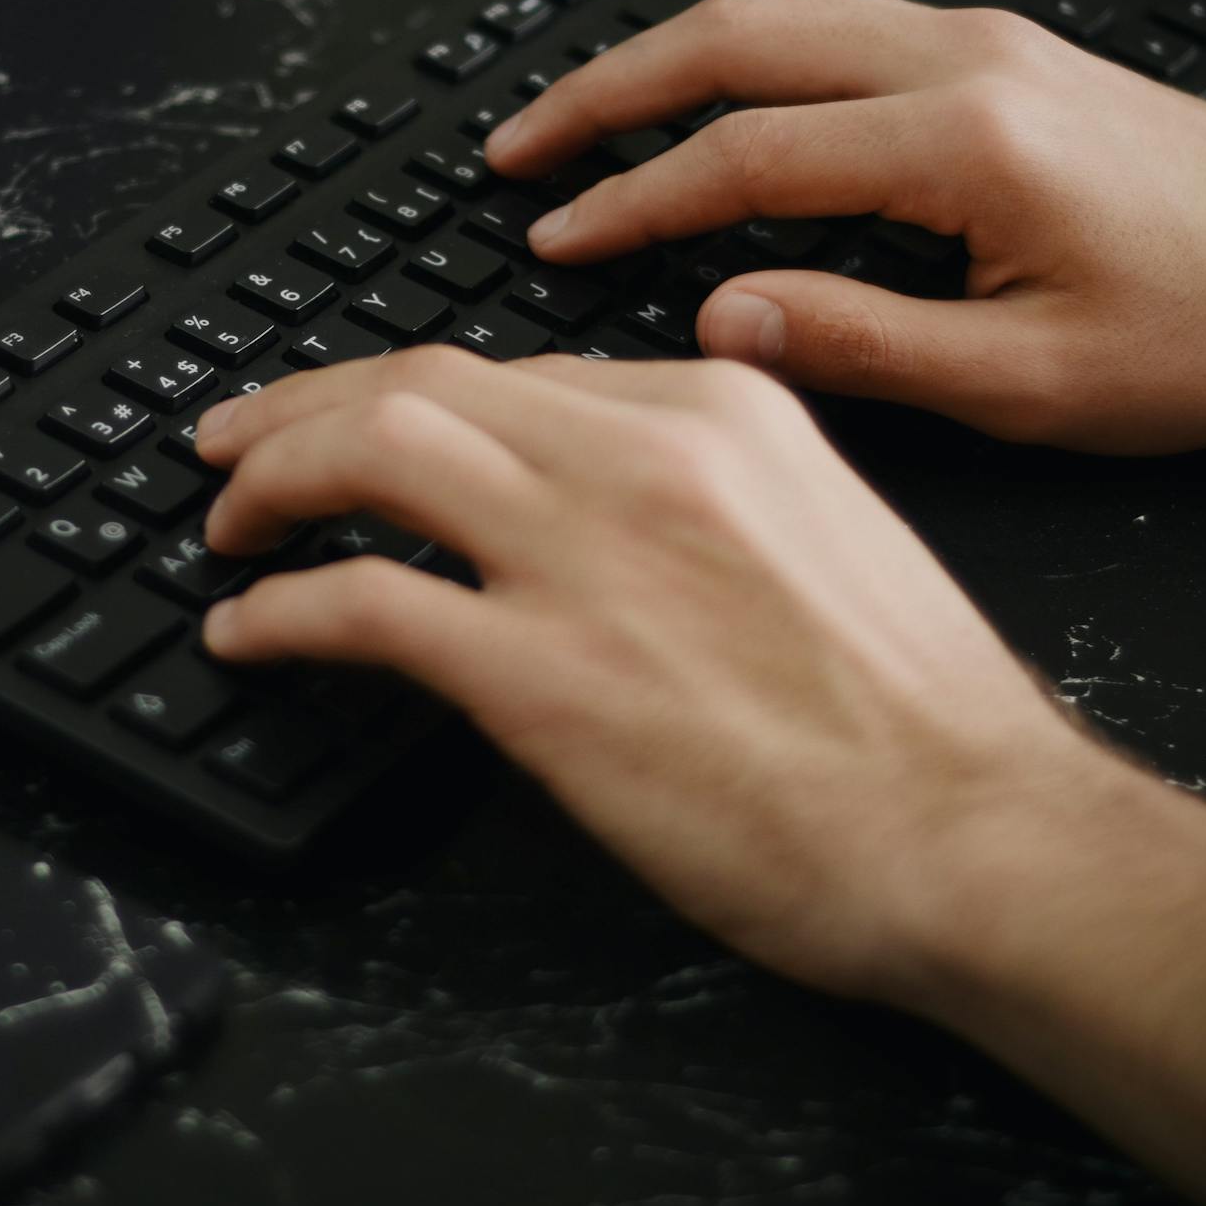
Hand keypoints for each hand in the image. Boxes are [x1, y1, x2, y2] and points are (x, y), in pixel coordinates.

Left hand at [193, 347, 1120, 997]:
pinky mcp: (541, 672)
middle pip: (420, 380)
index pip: (521, 372)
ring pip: (373, 449)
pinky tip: (247, 634)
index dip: (415, 399)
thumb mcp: (824, 536)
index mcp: (724, 408)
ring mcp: (587, 555)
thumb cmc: (919, 720)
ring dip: (274, 479)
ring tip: (227, 523)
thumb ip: (708, 495)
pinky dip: (280, 610)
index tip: (369, 428)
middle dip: (304, 404)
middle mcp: (644, 453)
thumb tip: (596, 516)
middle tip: (236, 443)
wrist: (979, 833)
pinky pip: (360, 602)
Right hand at [484, 0, 1205, 453]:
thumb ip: (866, 347)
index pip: (746, 156)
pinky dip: (737, 50)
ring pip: (780, 11)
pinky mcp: (996, 54)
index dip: (633, 203)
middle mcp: (962, 64)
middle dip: (606, 90)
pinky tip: (700, 95)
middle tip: (516, 147)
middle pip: (737, 40)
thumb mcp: (1033, 383)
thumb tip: (722, 321)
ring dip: (664, 55)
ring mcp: (979, 43)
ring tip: (577, 115)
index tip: (553, 237)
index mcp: (964, 144)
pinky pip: (832, 20)